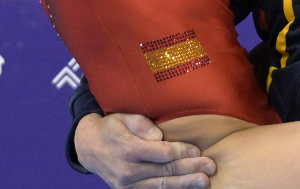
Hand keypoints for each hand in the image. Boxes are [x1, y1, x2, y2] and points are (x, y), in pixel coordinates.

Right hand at [74, 113, 214, 188]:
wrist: (89, 148)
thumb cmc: (111, 128)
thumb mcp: (123, 118)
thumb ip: (141, 124)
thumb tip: (159, 135)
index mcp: (128, 149)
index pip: (162, 153)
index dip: (182, 151)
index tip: (198, 150)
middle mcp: (128, 171)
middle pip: (165, 170)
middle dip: (190, 169)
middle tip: (210, 167)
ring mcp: (128, 185)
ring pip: (161, 185)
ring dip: (185, 183)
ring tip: (204, 182)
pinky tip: (185, 187)